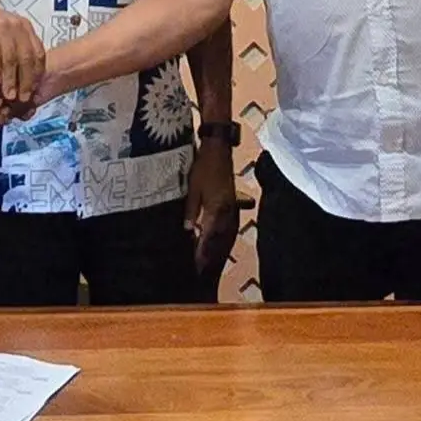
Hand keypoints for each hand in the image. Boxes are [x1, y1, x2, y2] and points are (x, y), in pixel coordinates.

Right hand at [0, 0, 44, 103]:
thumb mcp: (6, 34)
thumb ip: (15, 50)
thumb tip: (22, 79)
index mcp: (25, 27)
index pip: (38, 53)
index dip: (37, 74)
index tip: (33, 90)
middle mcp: (17, 25)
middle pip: (26, 58)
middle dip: (25, 80)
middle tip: (22, 97)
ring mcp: (2, 26)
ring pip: (11, 58)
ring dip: (10, 79)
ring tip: (8, 94)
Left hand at [185, 141, 238, 274]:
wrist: (219, 150)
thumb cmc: (203, 167)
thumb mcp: (192, 188)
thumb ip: (191, 210)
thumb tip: (188, 230)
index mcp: (216, 208)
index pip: (208, 236)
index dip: (202, 252)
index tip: (196, 266)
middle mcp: (226, 211)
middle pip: (219, 239)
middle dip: (210, 255)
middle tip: (201, 270)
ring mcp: (231, 207)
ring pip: (225, 234)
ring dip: (217, 248)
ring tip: (209, 261)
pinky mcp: (232, 202)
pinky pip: (228, 225)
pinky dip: (222, 236)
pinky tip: (217, 241)